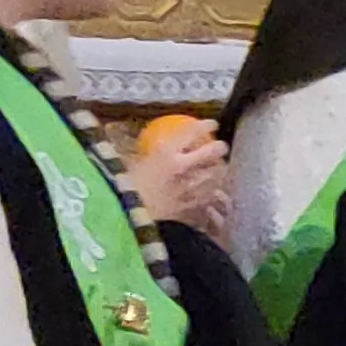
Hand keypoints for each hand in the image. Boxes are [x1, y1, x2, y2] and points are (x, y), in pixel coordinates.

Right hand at [126, 120, 231, 234]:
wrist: (129, 221)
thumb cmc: (126, 190)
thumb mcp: (130, 164)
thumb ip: (142, 150)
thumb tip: (134, 136)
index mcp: (166, 154)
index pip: (193, 133)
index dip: (206, 126)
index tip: (212, 124)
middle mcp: (183, 169)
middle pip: (213, 152)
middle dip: (220, 147)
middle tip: (219, 147)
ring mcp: (192, 189)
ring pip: (218, 174)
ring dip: (218, 169)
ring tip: (217, 168)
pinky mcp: (196, 207)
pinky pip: (213, 195)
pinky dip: (214, 190)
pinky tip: (211, 190)